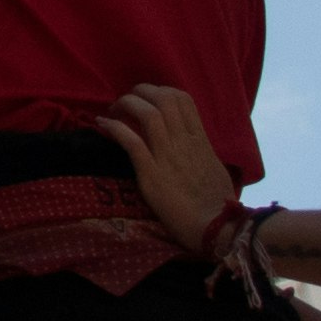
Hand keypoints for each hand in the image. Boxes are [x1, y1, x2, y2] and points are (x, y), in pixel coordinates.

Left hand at [93, 82, 236, 249]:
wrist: (216, 229)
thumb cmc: (218, 204)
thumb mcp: (215, 169)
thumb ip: (202, 152)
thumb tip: (194, 145)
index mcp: (200, 141)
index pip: (183, 100)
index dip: (161, 91)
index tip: (148, 98)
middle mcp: (184, 143)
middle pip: (163, 99)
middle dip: (140, 92)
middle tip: (127, 101)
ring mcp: (168, 157)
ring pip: (148, 114)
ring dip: (126, 105)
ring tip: (113, 110)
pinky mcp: (152, 174)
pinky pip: (132, 142)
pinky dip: (114, 128)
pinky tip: (103, 124)